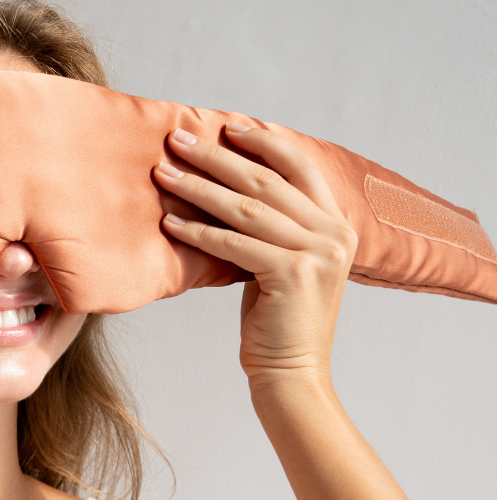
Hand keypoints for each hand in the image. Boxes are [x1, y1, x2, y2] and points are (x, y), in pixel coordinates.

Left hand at [154, 124, 357, 388]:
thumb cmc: (278, 322)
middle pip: (266, 181)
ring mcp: (317, 253)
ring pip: (247, 208)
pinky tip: (169, 222)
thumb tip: (229, 190)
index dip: (263, 140)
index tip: (227, 124)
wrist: (292, 374)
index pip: (299, 166)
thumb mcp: (283, 264)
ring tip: (163, 173)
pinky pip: (234, 244)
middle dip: (218, 156)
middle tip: (178, 139)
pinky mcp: (293, 274)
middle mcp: (333, 233)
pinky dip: (198, 231)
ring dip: (199, 188)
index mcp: (336, 224)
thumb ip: (272, 228)